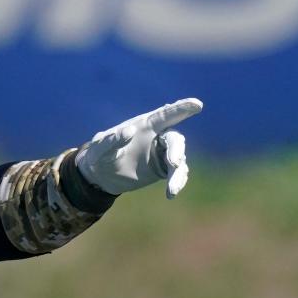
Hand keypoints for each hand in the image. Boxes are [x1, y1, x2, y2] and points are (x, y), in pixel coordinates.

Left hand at [75, 98, 202, 198]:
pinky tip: (171, 193)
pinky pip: (177, 174)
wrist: (102, 175)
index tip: (197, 104)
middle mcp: (157, 137)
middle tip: (174, 163)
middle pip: (175, 139)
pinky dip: (177, 182)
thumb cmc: (99, 155)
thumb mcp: (100, 149)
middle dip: (176, 150)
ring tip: (171, 189)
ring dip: (178, 173)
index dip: (181, 108)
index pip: (165, 115)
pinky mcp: (164, 169)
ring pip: (179, 159)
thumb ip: (112, 140)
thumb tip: (130, 131)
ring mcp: (162, 153)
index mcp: (144, 125)